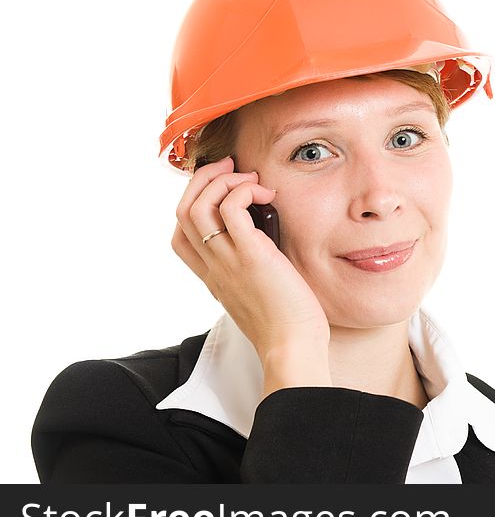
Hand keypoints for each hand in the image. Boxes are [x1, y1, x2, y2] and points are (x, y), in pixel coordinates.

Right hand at [171, 157, 331, 393]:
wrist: (292, 348)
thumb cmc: (287, 326)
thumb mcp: (261, 294)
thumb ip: (254, 270)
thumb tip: (270, 244)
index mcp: (213, 277)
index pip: (180, 236)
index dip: (194, 204)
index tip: (222, 191)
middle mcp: (213, 267)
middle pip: (182, 211)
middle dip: (203, 180)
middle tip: (231, 168)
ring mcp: (228, 261)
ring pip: (197, 206)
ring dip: (221, 180)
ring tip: (250, 179)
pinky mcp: (251, 256)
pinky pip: (230, 208)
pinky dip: (243, 191)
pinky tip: (265, 194)